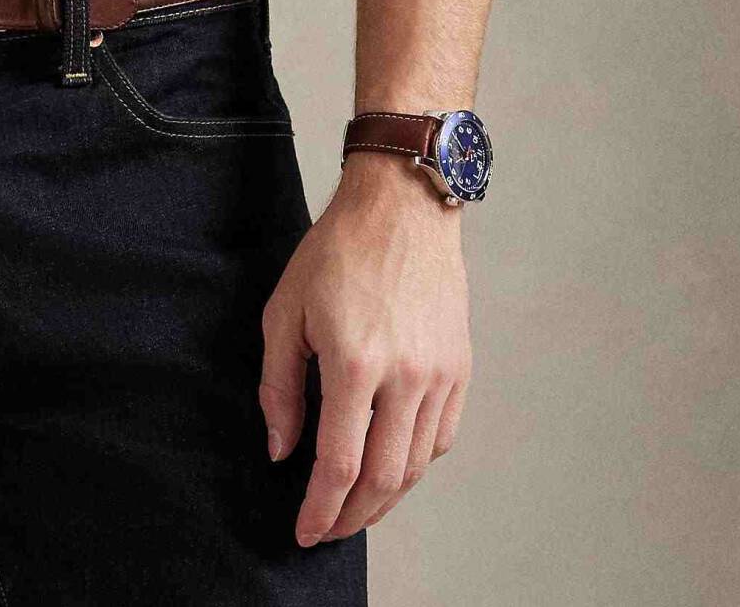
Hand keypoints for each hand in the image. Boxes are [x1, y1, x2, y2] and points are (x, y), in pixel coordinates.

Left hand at [259, 154, 472, 546]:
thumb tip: (282, 451)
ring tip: (356, 507)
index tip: (304, 532)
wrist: (400, 206)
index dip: (320, 509)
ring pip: (416, 466)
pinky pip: (441, 438)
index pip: (339, 465)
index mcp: (355, 363)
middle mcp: (405, 377)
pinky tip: (391, 464)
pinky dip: (415, 464)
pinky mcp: (459, 367)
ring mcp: (439, 374)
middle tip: (327, 530)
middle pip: (384, 481)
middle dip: (352, 518)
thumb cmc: (336, 250)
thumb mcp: (286, 310)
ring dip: (385, 500)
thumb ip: (280, 387)